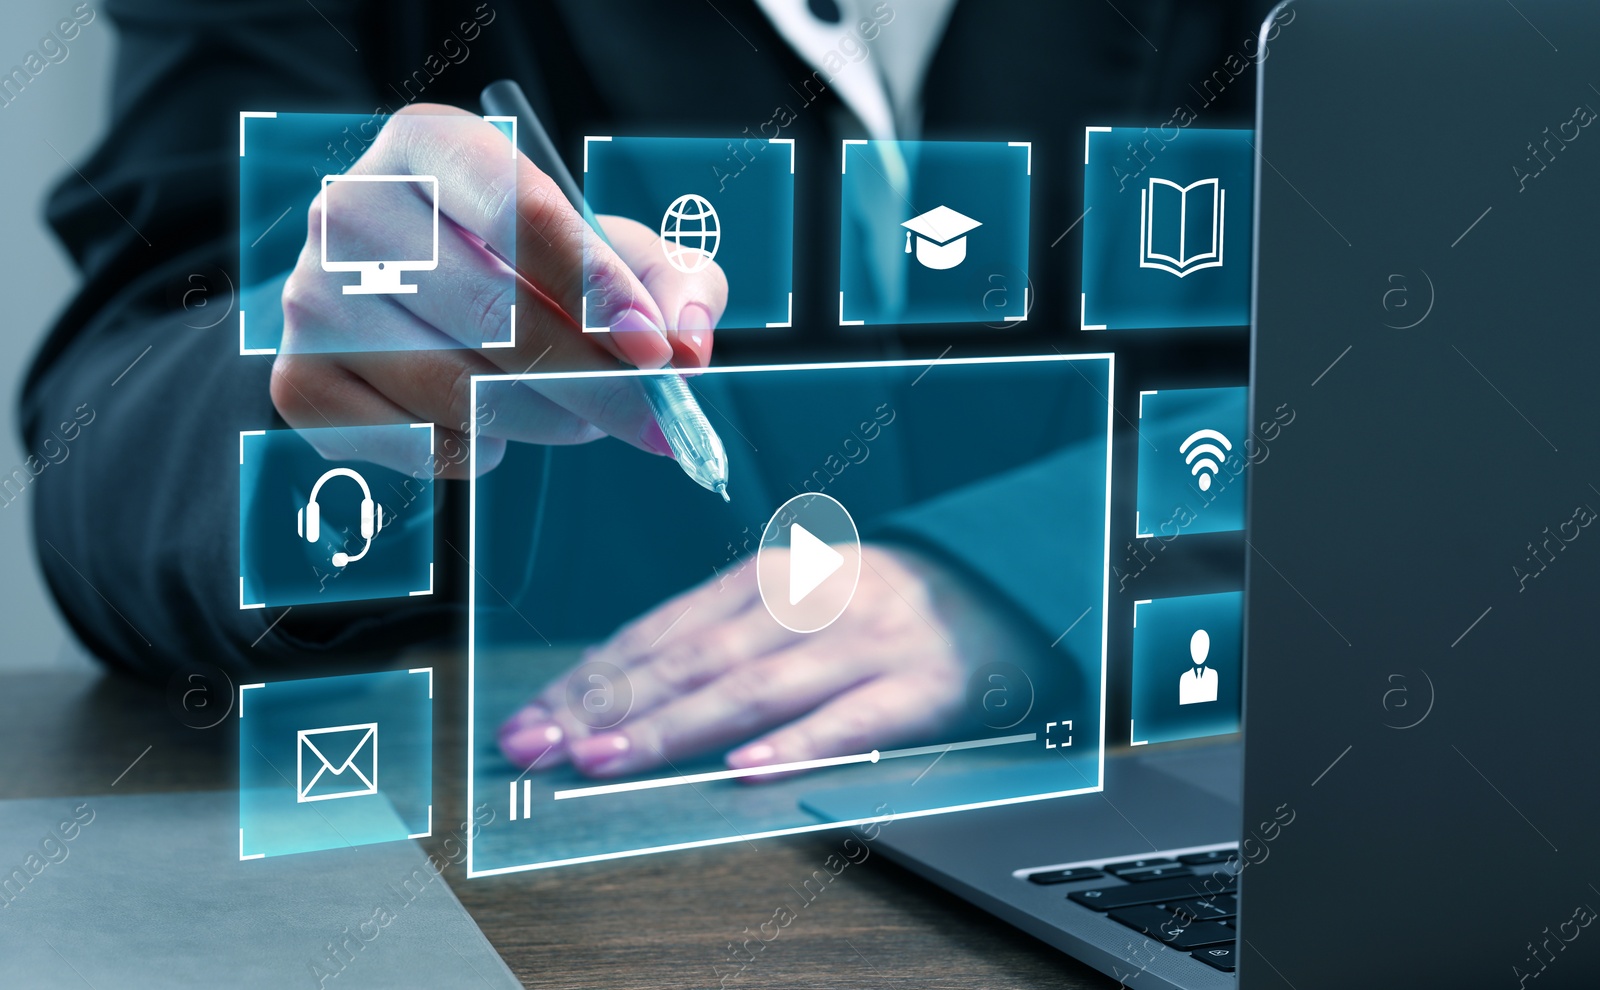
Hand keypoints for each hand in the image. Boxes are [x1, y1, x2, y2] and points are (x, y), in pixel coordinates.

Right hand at [271, 104, 727, 476]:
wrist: (400, 299)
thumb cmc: (524, 265)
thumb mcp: (604, 248)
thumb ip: (668, 281)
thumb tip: (690, 343)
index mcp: (430, 146)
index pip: (518, 212)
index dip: (596, 288)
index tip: (657, 350)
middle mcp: (351, 210)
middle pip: (493, 315)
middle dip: (595, 381)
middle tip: (655, 419)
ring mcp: (313, 299)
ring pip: (460, 391)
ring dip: (547, 421)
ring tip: (580, 415)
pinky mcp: (300, 383)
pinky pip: (418, 445)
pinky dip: (479, 453)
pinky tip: (493, 426)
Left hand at [498, 545, 1040, 778]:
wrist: (1003, 586)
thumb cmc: (877, 607)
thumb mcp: (793, 601)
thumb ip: (721, 639)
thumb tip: (622, 699)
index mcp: (766, 578)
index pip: (659, 634)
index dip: (590, 680)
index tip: (532, 722)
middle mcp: (806, 600)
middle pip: (691, 659)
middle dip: (608, 707)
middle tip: (542, 748)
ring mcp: (863, 638)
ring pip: (755, 686)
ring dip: (677, 726)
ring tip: (611, 761)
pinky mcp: (920, 683)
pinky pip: (853, 717)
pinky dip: (798, 742)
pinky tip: (746, 770)